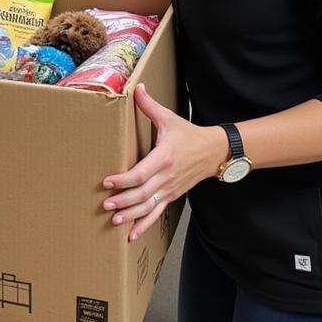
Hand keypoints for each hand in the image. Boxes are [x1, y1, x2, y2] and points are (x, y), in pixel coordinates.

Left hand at [101, 83, 226, 240]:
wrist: (215, 152)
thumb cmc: (189, 134)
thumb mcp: (169, 118)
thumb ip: (149, 105)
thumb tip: (136, 87)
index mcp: (164, 157)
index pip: (141, 173)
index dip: (124, 180)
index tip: (108, 182)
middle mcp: (167, 177)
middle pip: (143, 193)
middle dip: (123, 200)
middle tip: (106, 205)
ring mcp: (170, 189)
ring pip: (149, 206)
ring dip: (131, 215)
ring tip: (115, 221)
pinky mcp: (172, 196)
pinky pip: (156, 213)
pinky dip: (144, 224)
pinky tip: (131, 234)